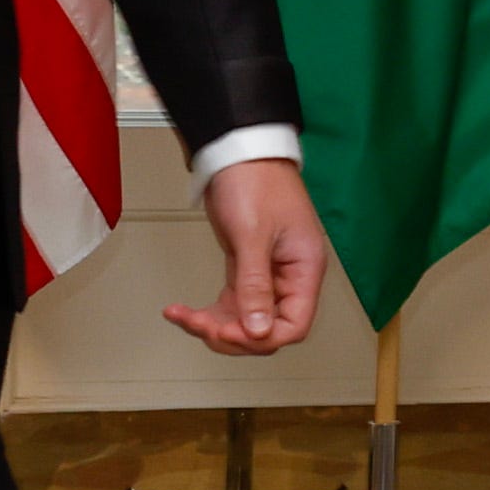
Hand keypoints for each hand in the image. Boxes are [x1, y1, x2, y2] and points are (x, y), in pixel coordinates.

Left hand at [168, 159, 331, 353]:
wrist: (238, 151)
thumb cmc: (256, 180)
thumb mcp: (253, 235)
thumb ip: (256, 285)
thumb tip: (258, 329)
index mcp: (305, 269)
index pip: (294, 325)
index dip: (264, 337)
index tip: (232, 331)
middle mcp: (289, 276)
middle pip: (267, 329)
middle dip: (233, 333)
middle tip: (203, 325)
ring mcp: (267, 273)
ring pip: (245, 319)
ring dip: (214, 325)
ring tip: (185, 317)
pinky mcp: (246, 267)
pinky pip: (231, 303)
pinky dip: (208, 312)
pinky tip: (185, 312)